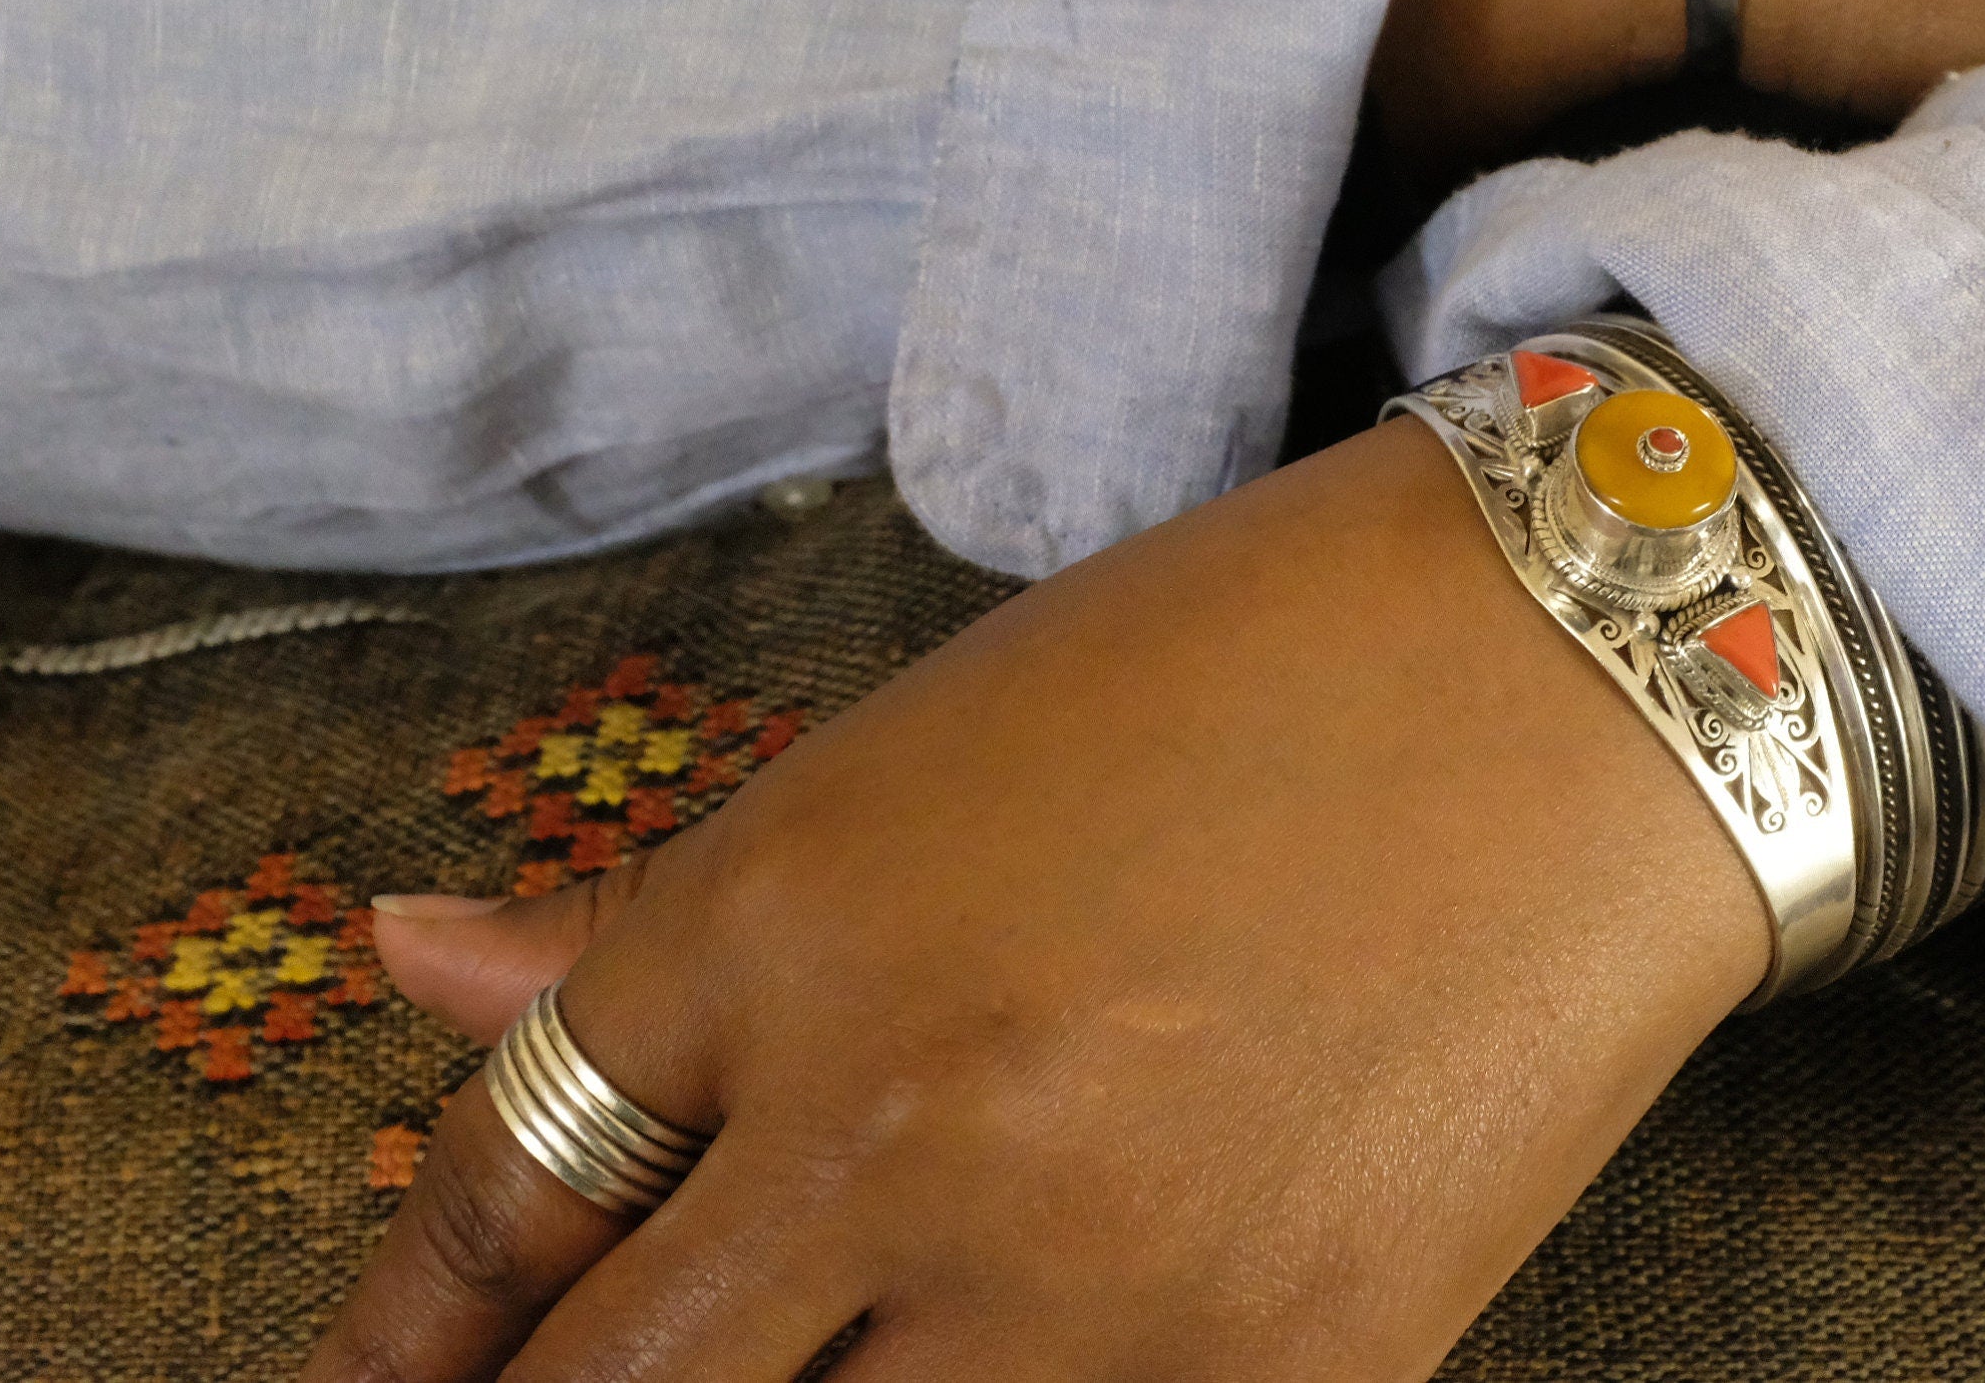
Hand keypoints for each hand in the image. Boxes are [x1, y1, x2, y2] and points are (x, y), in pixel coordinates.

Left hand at [301, 420, 1765, 1381]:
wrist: (1583, 685)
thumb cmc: (1239, 672)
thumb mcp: (916, 752)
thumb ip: (654, 924)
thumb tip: (403, 962)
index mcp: (786, 926)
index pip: (492, 1201)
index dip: (405, 1330)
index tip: (401, 1375)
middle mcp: (904, 1128)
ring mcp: (1105, 1289)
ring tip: (856, 1332)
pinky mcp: (1296, 1382)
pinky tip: (1037, 1335)